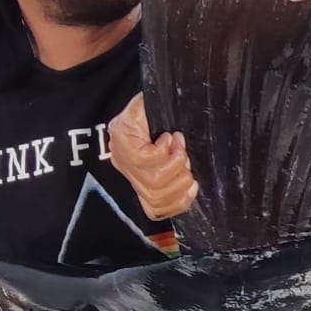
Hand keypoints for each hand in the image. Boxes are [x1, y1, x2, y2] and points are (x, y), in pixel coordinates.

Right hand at [108, 93, 197, 220]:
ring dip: (180, 183)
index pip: (143, 159)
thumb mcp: (144, 101)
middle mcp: (123, 162)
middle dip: (177, 167)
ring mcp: (132, 180)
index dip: (164, 153)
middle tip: (182, 152)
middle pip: (153, 182)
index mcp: (121, 137)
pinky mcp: (143, 192)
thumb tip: (162, 104)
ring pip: (157, 198)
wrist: (138, 121)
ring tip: (186, 166)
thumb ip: (150, 103)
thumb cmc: (146, 110)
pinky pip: (158, 210)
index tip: (173, 137)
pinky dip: (178, 202)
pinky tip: (190, 188)